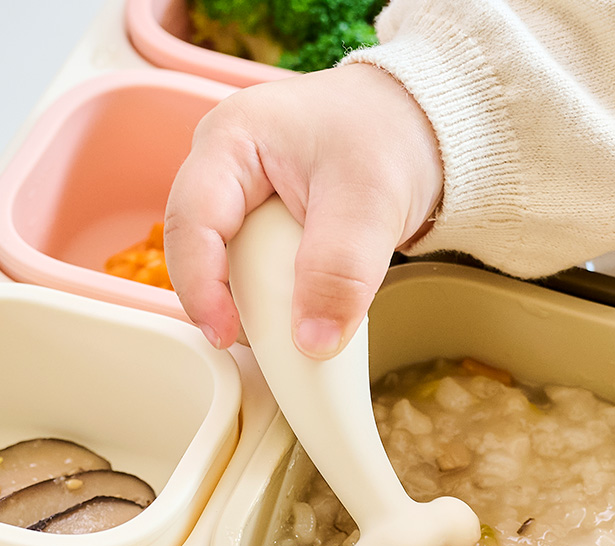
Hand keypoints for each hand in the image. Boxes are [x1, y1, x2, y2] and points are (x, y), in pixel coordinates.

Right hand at [164, 63, 442, 357]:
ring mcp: (242, 198)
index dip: (202, 287)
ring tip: (308, 324)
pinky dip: (285, 299)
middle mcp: (222, 169)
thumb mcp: (370, 201)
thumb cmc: (387, 137)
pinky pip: (261, 273)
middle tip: (280, 343)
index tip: (226, 336)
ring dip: (266, 304)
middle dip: (238, 302)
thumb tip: (312, 343)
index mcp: (230, 142)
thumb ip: (340, 269)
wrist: (418, 128)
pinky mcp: (265, 225)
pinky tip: (315, 310)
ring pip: (234, 269)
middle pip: (206, 252)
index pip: (192, 224)